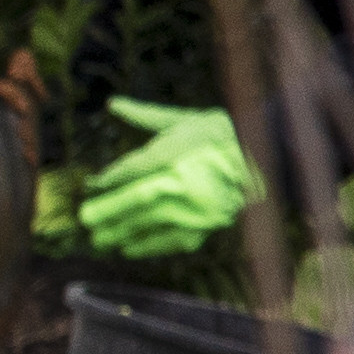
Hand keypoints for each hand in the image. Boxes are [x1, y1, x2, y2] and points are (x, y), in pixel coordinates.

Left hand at [80, 98, 252, 255]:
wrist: (268, 156)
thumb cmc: (221, 134)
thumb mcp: (184, 119)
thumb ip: (146, 117)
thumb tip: (112, 104)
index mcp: (177, 153)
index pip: (133, 169)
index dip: (108, 179)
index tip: (90, 186)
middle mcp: (187, 180)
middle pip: (139, 199)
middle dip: (109, 210)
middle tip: (85, 219)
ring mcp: (200, 204)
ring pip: (153, 221)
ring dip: (124, 231)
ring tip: (100, 238)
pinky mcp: (211, 223)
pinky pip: (175, 239)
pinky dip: (150, 245)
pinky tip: (128, 249)